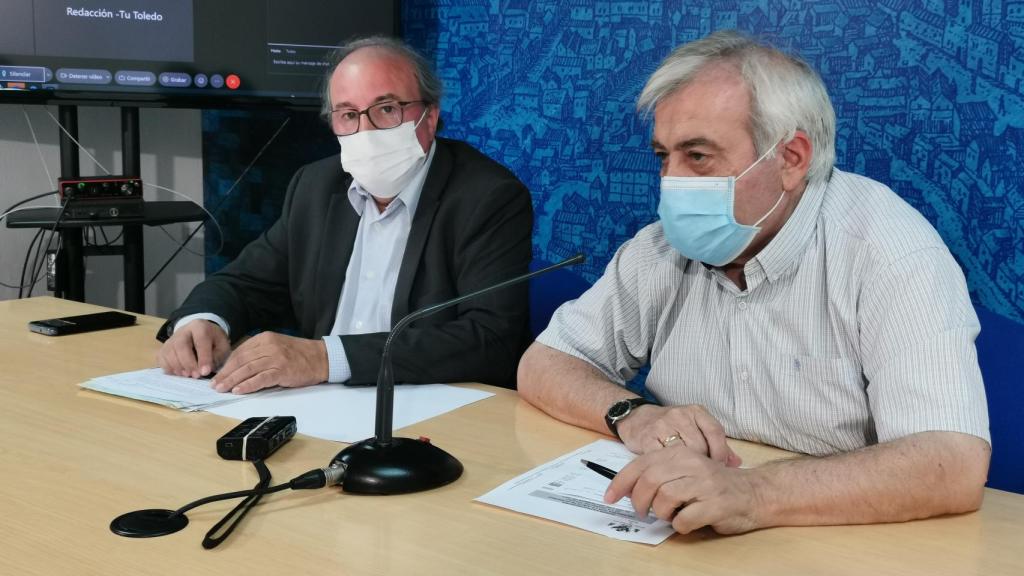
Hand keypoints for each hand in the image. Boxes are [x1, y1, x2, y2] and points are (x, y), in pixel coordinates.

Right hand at [157, 319, 229, 377]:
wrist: (200, 334)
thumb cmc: (213, 341)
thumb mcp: (222, 345)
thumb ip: (217, 356)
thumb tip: (206, 370)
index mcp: (200, 327)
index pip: (200, 341)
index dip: (203, 357)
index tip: (205, 372)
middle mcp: (183, 330)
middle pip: (181, 346)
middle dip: (188, 363)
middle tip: (196, 375)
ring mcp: (171, 339)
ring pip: (169, 352)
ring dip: (178, 367)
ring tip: (188, 375)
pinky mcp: (164, 347)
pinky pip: (161, 358)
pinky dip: (168, 368)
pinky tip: (178, 373)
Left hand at [211, 332, 327, 393]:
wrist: (321, 358)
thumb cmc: (299, 354)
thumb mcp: (277, 346)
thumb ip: (259, 353)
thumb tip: (238, 367)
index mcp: (264, 338)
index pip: (239, 352)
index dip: (226, 365)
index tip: (218, 375)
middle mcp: (268, 346)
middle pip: (240, 361)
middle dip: (226, 374)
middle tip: (215, 385)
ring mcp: (275, 358)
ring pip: (247, 370)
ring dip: (232, 381)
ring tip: (222, 389)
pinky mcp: (282, 370)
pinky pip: (260, 379)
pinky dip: (248, 385)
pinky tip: (239, 390)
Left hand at [604, 445, 763, 534]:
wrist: (754, 493)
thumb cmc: (713, 484)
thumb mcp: (685, 470)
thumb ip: (660, 474)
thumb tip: (625, 490)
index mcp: (680, 454)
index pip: (641, 465)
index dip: (620, 483)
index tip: (609, 497)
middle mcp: (692, 464)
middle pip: (649, 482)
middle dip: (639, 502)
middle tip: (642, 512)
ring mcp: (704, 484)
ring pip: (664, 500)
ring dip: (661, 514)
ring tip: (670, 515)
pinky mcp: (715, 505)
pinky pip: (684, 519)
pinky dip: (680, 525)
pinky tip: (687, 521)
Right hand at [617, 404, 741, 466]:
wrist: (637, 419)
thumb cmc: (671, 428)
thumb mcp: (695, 428)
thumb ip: (715, 444)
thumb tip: (736, 464)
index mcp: (695, 412)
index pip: (715, 432)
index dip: (721, 453)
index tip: (720, 467)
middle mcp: (679, 415)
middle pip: (699, 445)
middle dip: (702, 464)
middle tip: (702, 476)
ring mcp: (662, 426)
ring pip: (681, 454)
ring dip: (685, 470)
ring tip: (688, 479)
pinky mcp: (647, 438)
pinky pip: (663, 459)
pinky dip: (669, 471)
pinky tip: (672, 476)